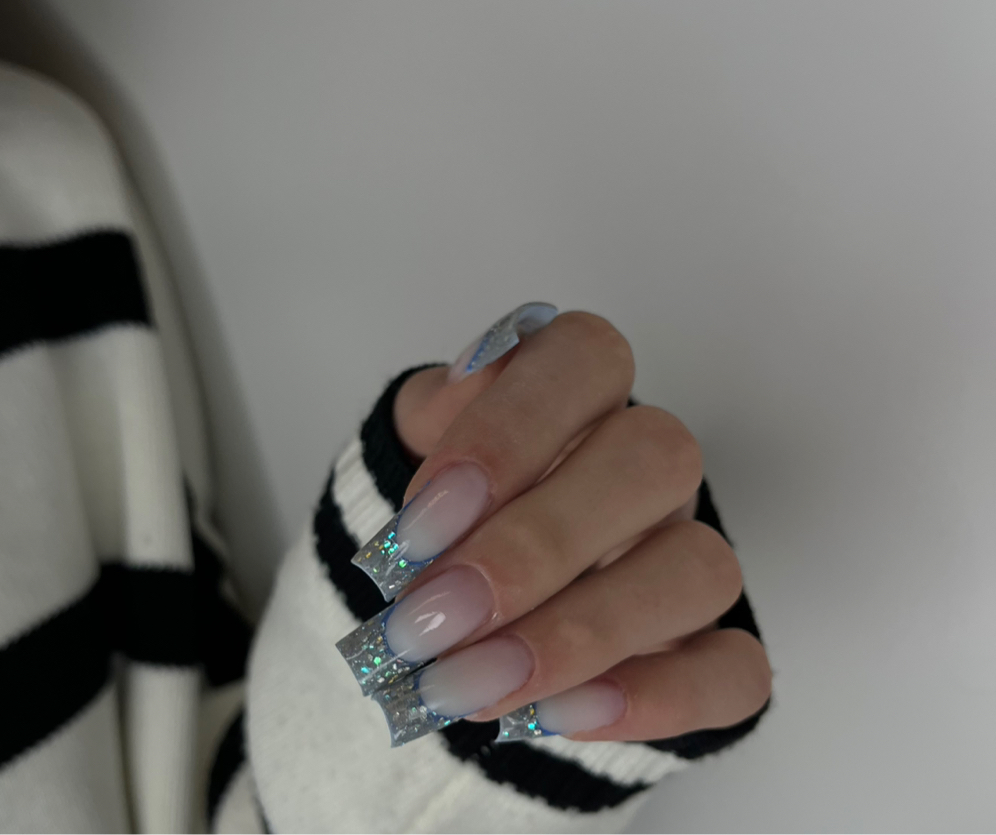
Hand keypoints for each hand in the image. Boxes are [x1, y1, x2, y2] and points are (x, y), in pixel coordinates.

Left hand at [337, 305, 770, 745]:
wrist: (463, 604)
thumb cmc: (446, 512)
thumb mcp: (416, 450)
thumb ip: (434, 418)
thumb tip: (467, 382)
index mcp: (580, 394)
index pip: (587, 357)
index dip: (509, 431)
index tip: (423, 516)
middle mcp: (648, 466)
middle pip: (656, 458)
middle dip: (537, 546)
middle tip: (435, 615)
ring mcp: (687, 555)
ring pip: (700, 569)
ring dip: (581, 635)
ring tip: (471, 684)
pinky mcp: (707, 648)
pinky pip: (733, 671)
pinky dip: (654, 700)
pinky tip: (557, 717)